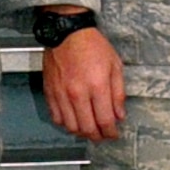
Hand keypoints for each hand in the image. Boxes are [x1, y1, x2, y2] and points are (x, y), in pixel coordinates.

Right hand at [43, 24, 125, 140]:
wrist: (67, 32)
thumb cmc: (92, 45)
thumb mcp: (115, 65)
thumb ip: (118, 93)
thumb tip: (119, 114)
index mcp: (97, 86)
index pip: (105, 121)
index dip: (111, 132)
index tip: (114, 134)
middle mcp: (78, 93)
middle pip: (87, 128)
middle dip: (98, 137)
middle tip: (103, 135)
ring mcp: (62, 94)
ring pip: (71, 127)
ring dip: (82, 132)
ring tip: (89, 129)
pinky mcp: (50, 92)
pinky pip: (56, 117)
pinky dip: (66, 123)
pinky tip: (74, 119)